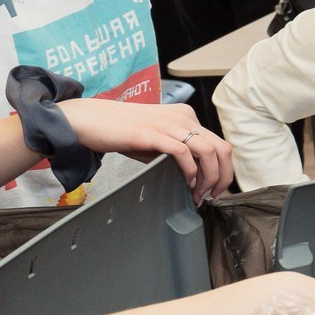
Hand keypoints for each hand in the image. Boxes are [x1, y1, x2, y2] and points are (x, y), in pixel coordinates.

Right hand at [61, 100, 233, 200]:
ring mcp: (169, 123)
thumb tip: (194, 178)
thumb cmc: (121, 132)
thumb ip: (176, 153)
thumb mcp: (156, 139)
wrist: (90, 119)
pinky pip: (183, 152)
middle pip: (221, 148)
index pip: (219, 144)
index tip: (217, 189)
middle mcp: (183, 117)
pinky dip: (189, 172)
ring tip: (199, 195)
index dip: (225, 170)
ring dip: (208, 178)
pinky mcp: (152, 132)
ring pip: (207, 151)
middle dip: (223, 177)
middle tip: (213, 196)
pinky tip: (185, 183)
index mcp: (186, 117)